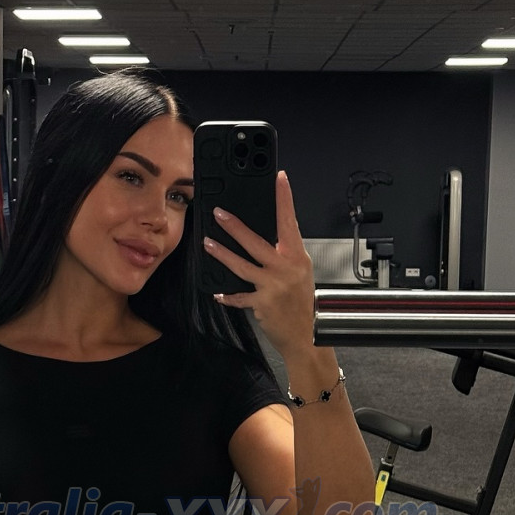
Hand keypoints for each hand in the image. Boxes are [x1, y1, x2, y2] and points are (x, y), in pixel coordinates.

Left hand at [202, 170, 315, 357]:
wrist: (306, 335)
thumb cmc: (303, 304)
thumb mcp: (301, 272)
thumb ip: (285, 255)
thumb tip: (268, 237)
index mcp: (297, 256)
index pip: (290, 221)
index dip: (284, 199)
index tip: (279, 179)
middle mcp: (285, 268)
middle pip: (256, 242)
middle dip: (235, 226)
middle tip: (219, 213)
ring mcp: (273, 286)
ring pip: (241, 266)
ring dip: (222, 254)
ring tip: (208, 244)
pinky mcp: (262, 303)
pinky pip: (240, 297)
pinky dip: (228, 296)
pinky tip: (218, 293)